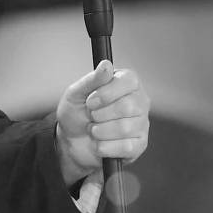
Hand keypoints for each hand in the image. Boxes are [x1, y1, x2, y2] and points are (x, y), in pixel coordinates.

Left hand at [55, 60, 150, 178]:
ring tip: (94, 130)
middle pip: (128, 107)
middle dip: (100, 115)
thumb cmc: (76, 114)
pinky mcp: (139, 145)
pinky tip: (99, 144)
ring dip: (100, 132)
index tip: (90, 101)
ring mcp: (141, 124)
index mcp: (126, 83)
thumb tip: (106, 65)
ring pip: (125, 128)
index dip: (107, 93)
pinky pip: (127, 147)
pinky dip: (105, 147)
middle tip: (91, 117)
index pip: (129, 81)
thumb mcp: (76, 93)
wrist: (70, 141)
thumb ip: (92, 80)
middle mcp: (139, 101)